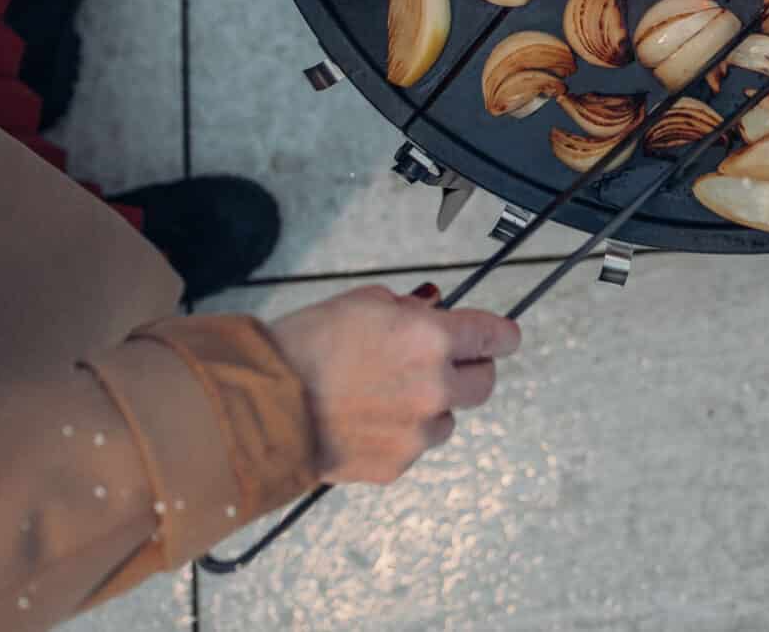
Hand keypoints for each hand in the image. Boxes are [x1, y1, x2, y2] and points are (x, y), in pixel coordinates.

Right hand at [267, 283, 520, 484]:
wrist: (264, 404)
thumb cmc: (307, 346)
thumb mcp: (364, 303)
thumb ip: (410, 311)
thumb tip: (435, 315)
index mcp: (432, 339)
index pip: (493, 338)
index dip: (502, 336)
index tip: (504, 338)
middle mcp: (435, 387)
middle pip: (483, 384)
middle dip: (469, 371)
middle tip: (444, 366)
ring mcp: (417, 432)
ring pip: (447, 419)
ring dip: (429, 407)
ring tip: (383, 397)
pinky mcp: (397, 465)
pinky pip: (413, 447)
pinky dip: (399, 435)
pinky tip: (364, 421)